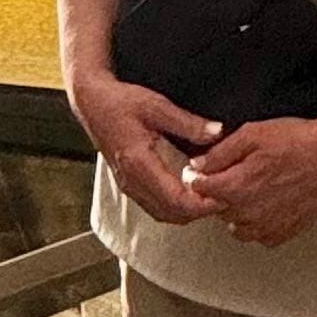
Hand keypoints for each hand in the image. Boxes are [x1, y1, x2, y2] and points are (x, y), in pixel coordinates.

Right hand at [73, 71, 224, 225]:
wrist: (91, 103)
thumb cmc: (120, 102)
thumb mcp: (156, 106)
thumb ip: (188, 122)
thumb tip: (218, 132)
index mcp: (139, 164)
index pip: (176, 201)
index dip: (203, 204)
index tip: (225, 195)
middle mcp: (132, 181)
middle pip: (172, 214)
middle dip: (200, 211)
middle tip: (225, 195)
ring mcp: (128, 186)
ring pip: (163, 214)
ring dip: (188, 211)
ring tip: (211, 194)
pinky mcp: (128, 185)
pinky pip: (155, 207)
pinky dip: (176, 207)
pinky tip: (190, 191)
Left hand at [184, 108, 316, 249]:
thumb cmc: (298, 142)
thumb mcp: (253, 134)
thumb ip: (220, 152)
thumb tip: (197, 165)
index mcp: (236, 187)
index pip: (199, 190)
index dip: (200, 177)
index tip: (206, 170)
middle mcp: (248, 213)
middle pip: (216, 209)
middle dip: (220, 193)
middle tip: (237, 174)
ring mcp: (267, 226)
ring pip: (236, 226)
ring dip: (238, 211)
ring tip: (253, 189)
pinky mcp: (284, 232)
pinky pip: (259, 235)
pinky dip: (259, 223)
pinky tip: (268, 203)